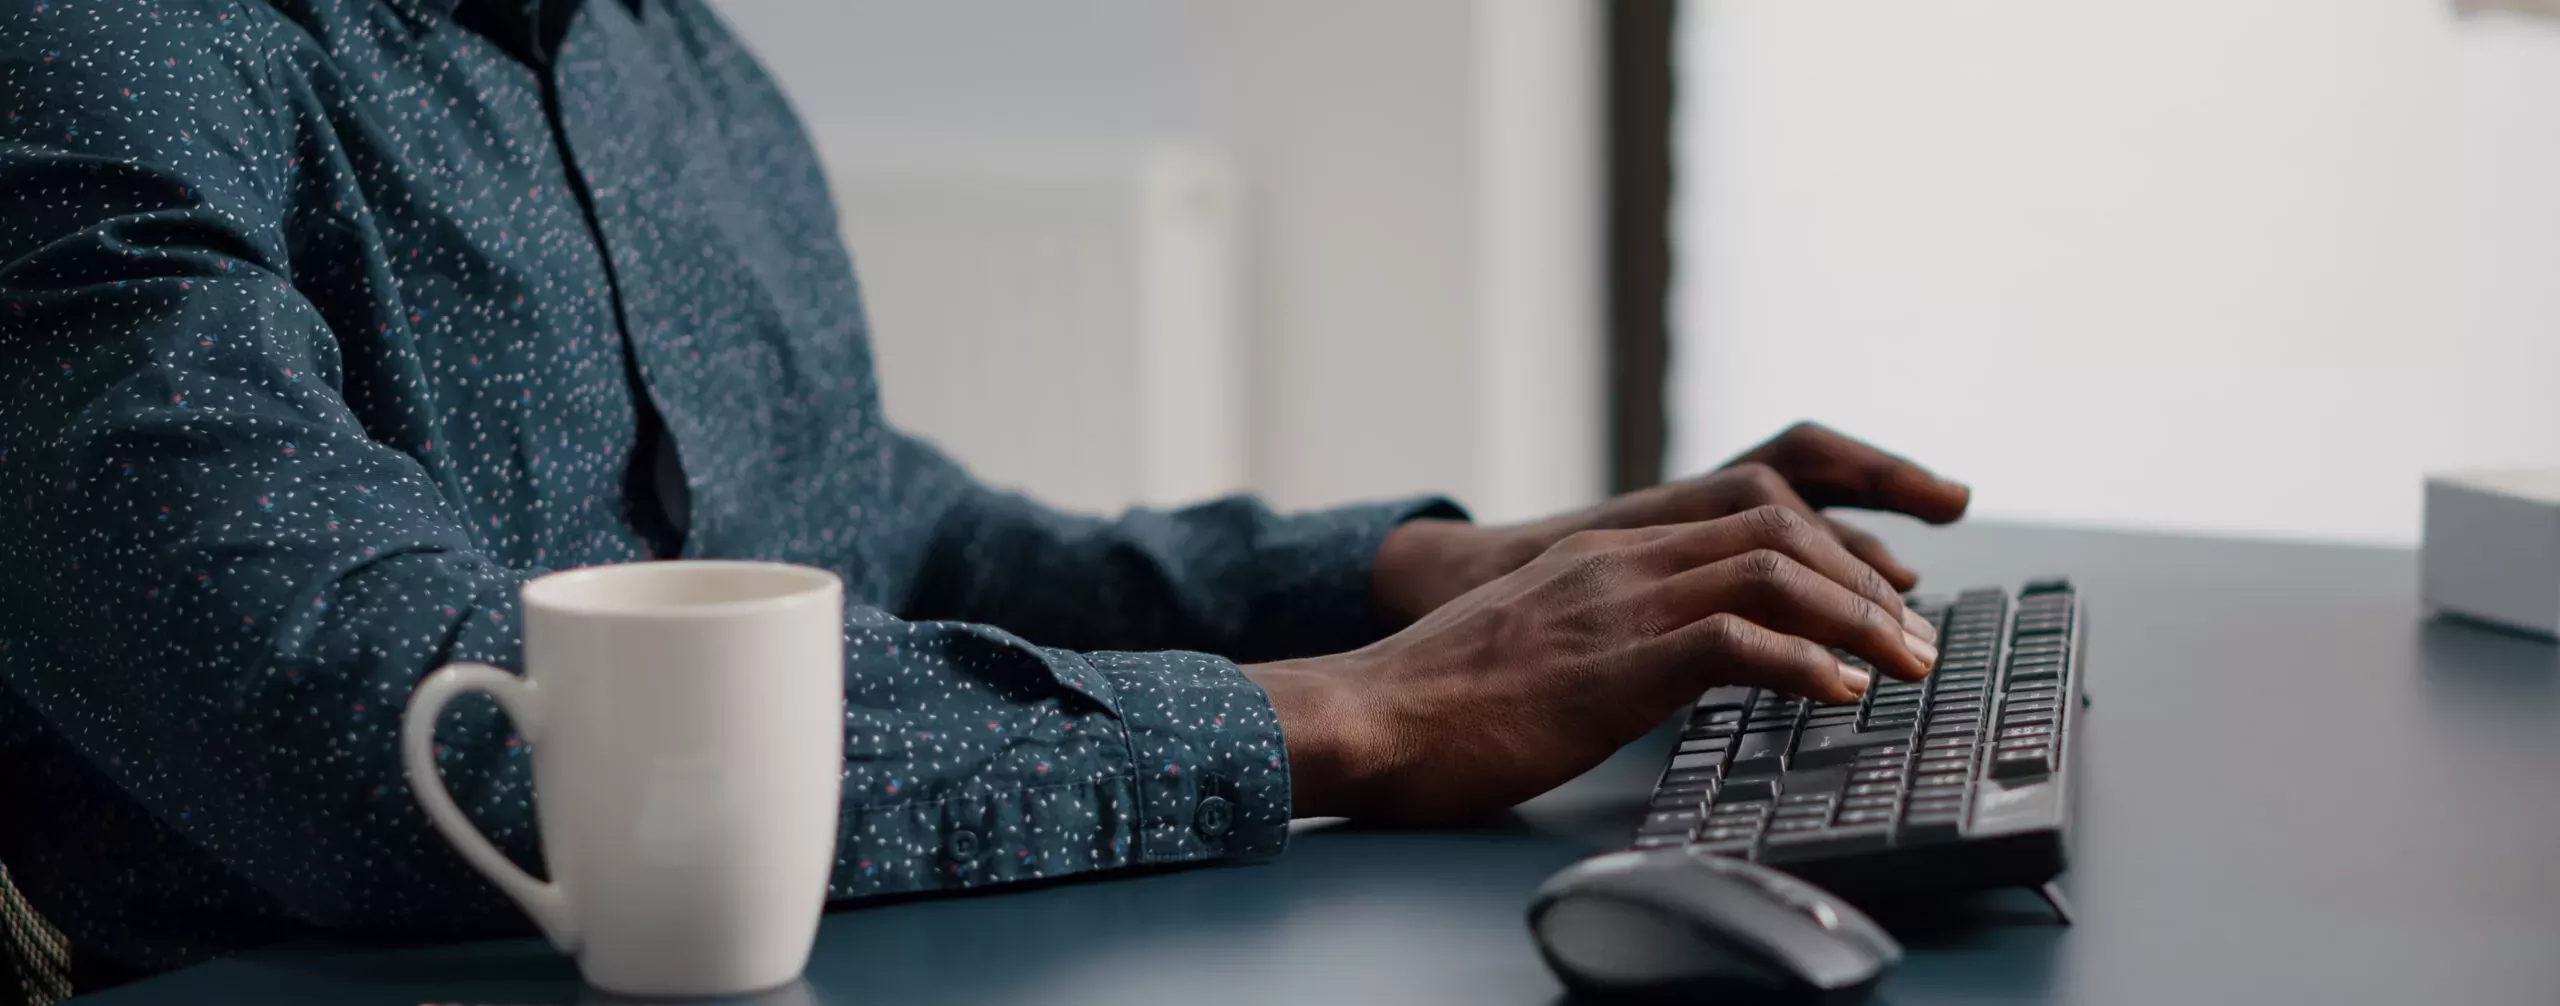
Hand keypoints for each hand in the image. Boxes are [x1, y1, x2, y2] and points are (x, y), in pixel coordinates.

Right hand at [1252, 505, 1939, 822]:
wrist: (1367, 716)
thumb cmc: (1435, 705)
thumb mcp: (1533, 649)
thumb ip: (1594, 638)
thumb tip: (1647, 676)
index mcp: (1602, 555)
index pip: (1746, 518)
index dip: (1827, 552)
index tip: (1874, 603)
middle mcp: (1619, 562)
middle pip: (1779, 529)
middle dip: (1864, 578)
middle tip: (1914, 635)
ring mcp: (1618, 605)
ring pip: (1774, 574)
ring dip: (1856, 617)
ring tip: (1904, 662)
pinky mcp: (1614, 663)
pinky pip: (1735, 643)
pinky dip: (1804, 662)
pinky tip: (1840, 691)